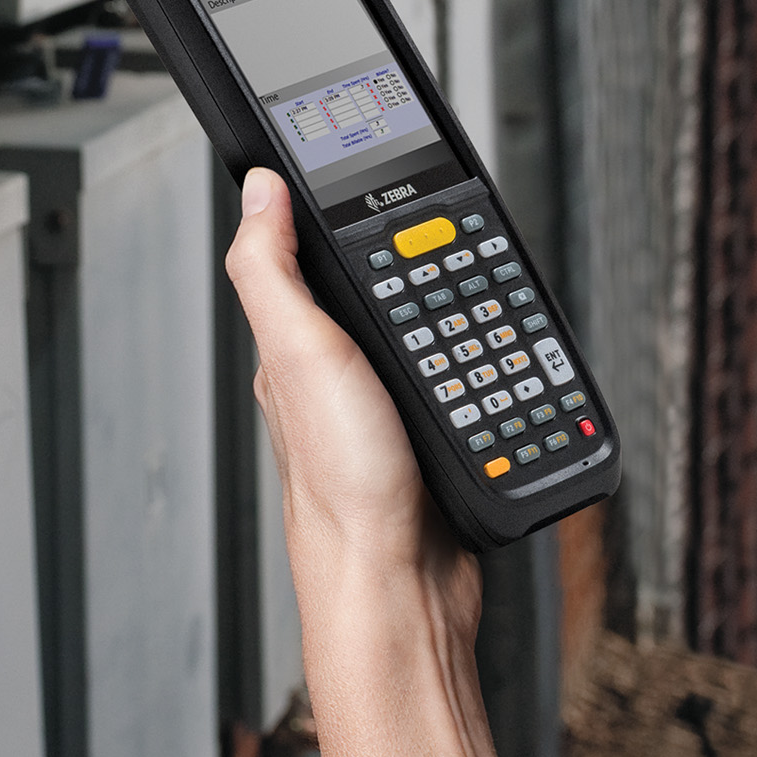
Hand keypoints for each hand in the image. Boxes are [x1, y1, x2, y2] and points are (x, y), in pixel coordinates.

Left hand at [225, 171, 479, 630]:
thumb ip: (274, 270)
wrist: (402, 588)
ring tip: (484, 288)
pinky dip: (484, 366)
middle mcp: (337, 374)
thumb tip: (259, 188)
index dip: (338, 211)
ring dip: (459, 315)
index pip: (316, 255)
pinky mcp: (432, 437)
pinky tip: (496, 361)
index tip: (373, 167)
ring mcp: (387, 407)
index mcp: (300, 346)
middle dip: (421, 261)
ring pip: (430, 332)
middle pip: (384, 288)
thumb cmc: (343, 486)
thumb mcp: (300, 354)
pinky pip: (463, 380)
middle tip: (456, 233)